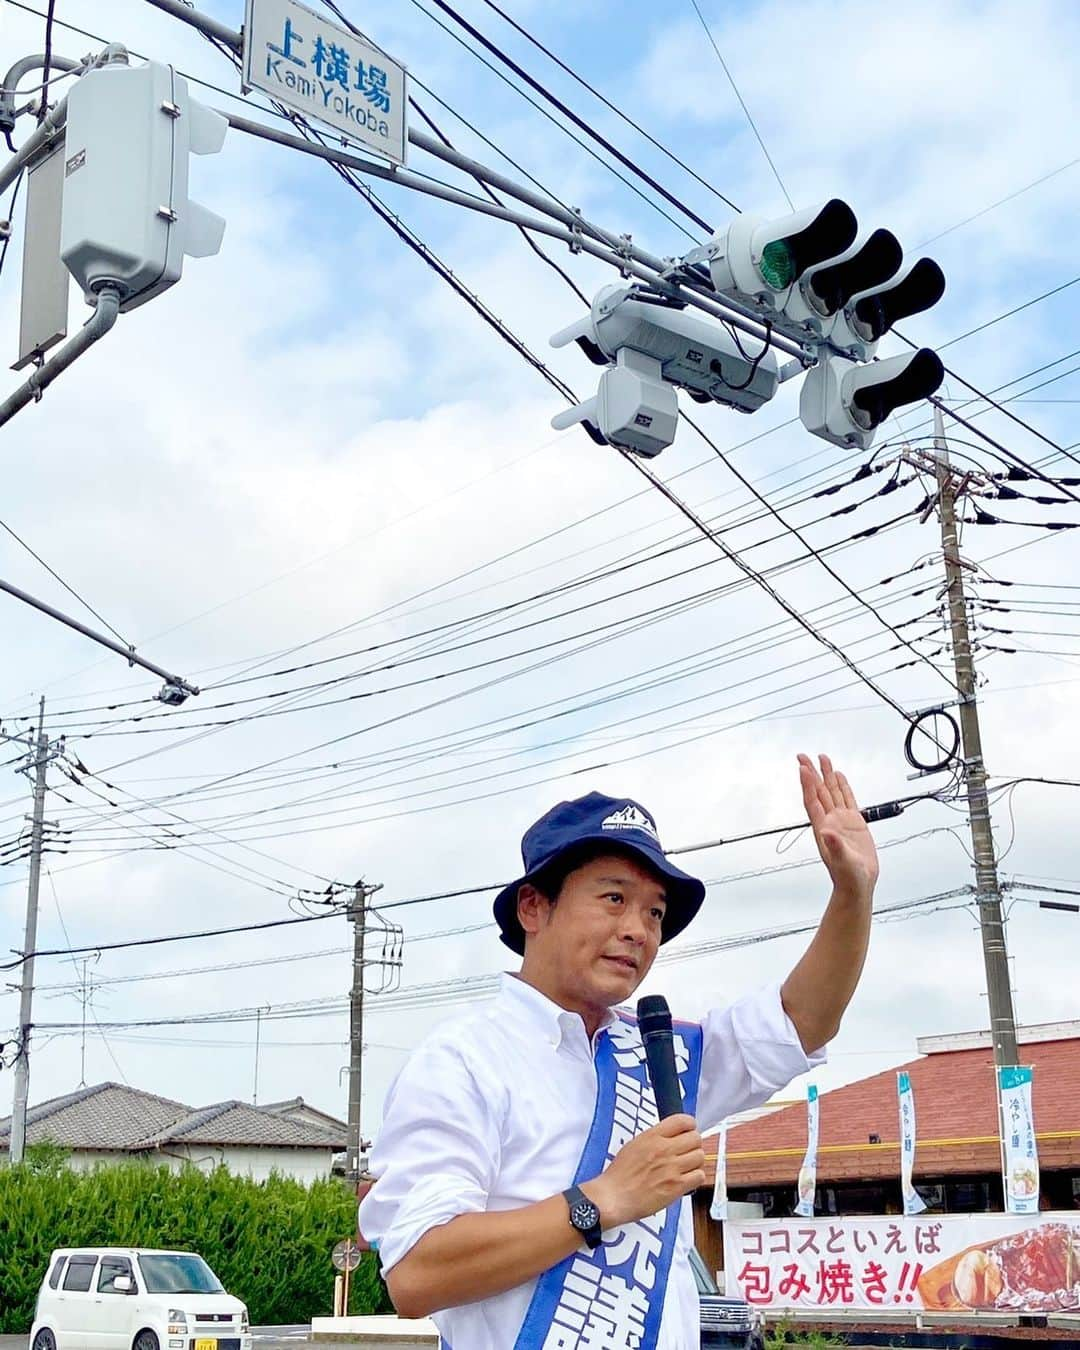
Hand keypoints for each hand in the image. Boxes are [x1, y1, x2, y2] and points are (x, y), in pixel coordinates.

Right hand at [584, 1114, 704, 1229]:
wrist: (614, 1197)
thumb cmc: (620, 1175)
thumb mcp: (635, 1145)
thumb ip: (655, 1138)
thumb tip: (671, 1137)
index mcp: (652, 1136)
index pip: (683, 1121)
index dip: (689, 1126)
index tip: (688, 1131)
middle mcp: (664, 1149)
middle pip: (696, 1138)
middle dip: (694, 1144)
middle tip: (688, 1151)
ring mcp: (672, 1168)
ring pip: (700, 1156)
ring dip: (696, 1162)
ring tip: (687, 1167)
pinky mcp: (677, 1186)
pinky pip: (699, 1176)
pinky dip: (696, 1177)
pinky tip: (687, 1180)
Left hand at [798, 753, 878, 897]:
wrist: (858, 884)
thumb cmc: (848, 878)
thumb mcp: (842, 863)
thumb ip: (835, 847)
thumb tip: (826, 832)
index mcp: (824, 828)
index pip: (813, 801)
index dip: (807, 784)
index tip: (802, 768)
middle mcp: (830, 821)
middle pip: (819, 791)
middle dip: (812, 773)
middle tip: (803, 756)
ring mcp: (841, 821)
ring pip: (832, 792)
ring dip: (827, 776)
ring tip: (823, 758)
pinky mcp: (854, 823)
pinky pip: (848, 800)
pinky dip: (843, 787)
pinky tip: (840, 777)